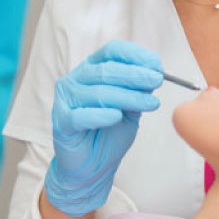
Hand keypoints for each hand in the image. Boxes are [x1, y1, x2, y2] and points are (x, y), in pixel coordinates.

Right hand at [45, 41, 163, 216]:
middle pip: (106, 70)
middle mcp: (75, 79)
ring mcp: (65, 99)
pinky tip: (117, 117)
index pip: (111, 51)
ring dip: (128, 97)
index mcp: (91, 69)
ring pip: (99, 93)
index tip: (156, 65)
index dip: (135, 55)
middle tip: (157, 81)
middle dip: (136, 75)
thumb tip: (154, 74)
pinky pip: (82, 116)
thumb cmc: (109, 133)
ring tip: (150, 104)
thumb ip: (137, 91)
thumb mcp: (130, 109)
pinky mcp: (61, 121)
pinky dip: (101, 115)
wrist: (92, 167)